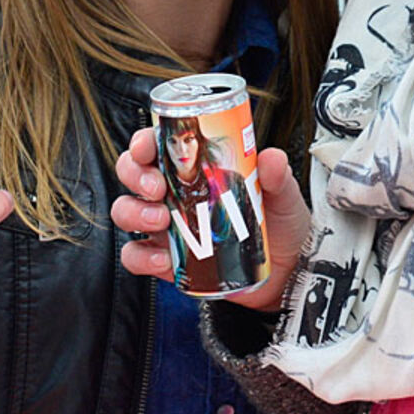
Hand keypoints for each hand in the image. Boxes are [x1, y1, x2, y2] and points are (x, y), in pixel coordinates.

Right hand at [110, 125, 312, 312]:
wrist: (287, 271)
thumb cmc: (279, 223)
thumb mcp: (282, 194)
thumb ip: (276, 176)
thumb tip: (270, 158)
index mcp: (194, 167)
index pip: (157, 145)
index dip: (143, 142)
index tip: (148, 148)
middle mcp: (174, 192)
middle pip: (131, 172)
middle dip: (134, 175)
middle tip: (157, 188)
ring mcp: (167, 226)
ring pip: (126, 211)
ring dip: (134, 213)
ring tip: (161, 221)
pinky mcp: (168, 260)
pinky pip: (136, 256)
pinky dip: (141, 257)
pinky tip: (164, 260)